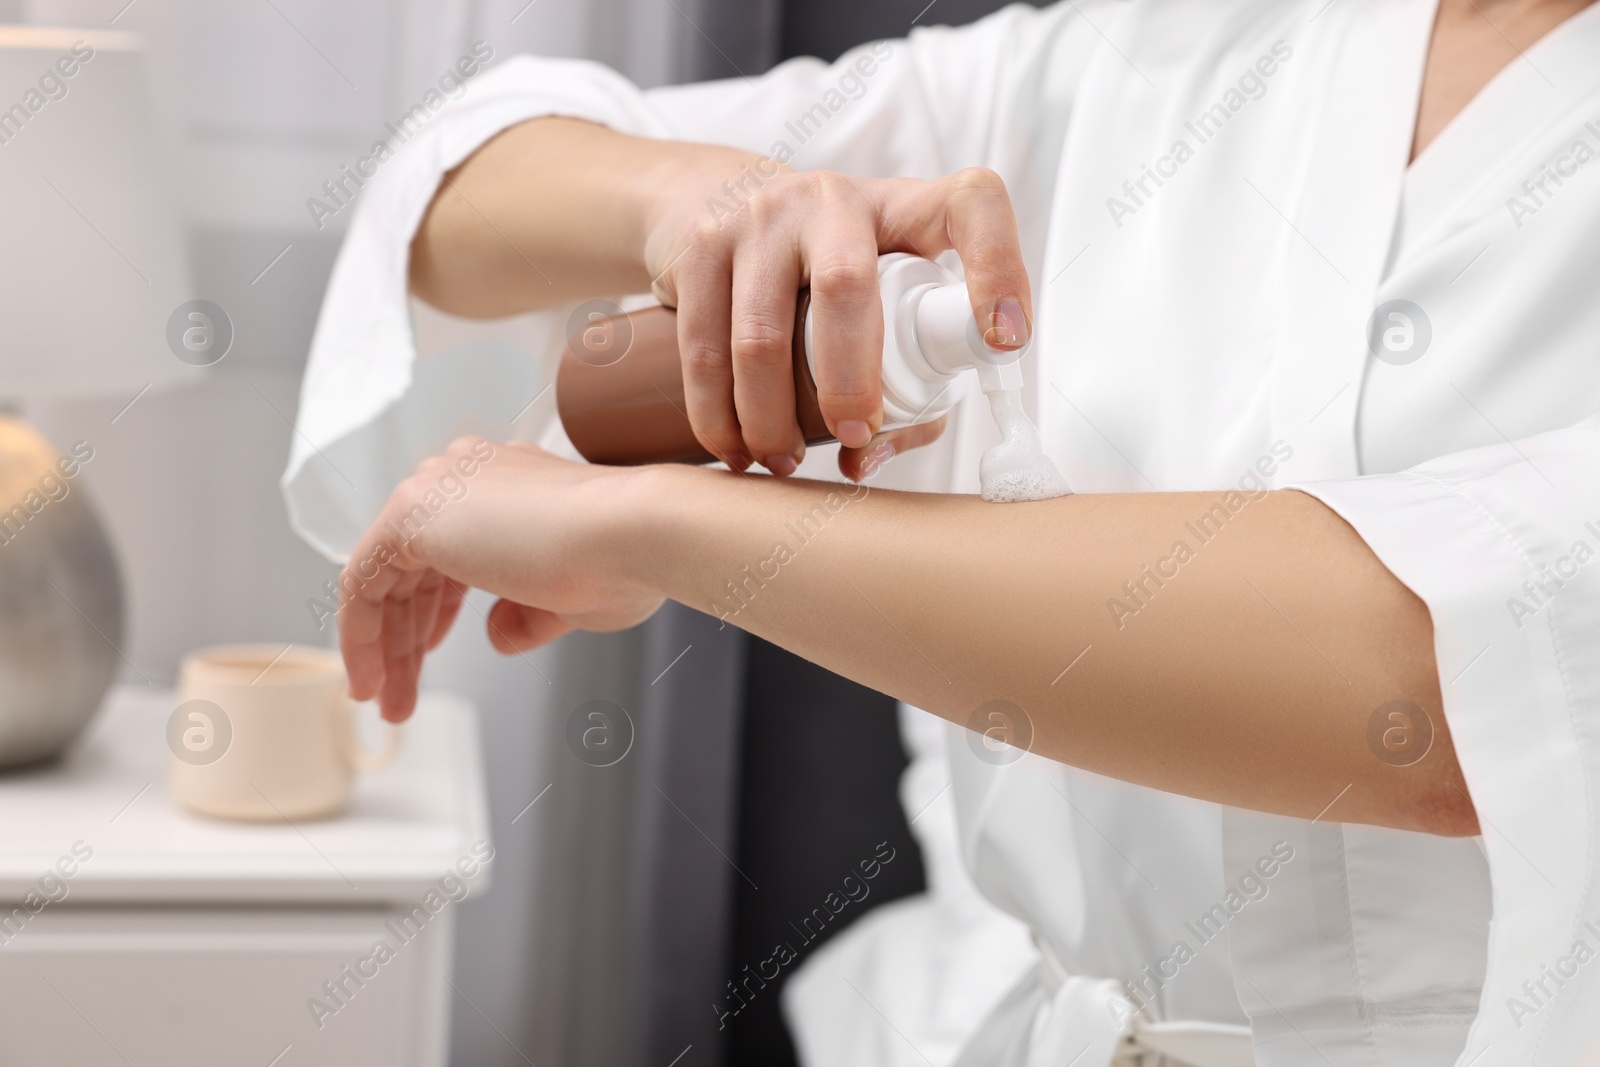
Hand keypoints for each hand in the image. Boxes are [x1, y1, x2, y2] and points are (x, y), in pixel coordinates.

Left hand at [337, 437, 662, 721]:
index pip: (449, 551)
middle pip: (413, 568)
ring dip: (384, 646)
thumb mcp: (569, 600)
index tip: (429, 654)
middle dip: (406, 639)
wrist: (634, 535)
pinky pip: (363, 582)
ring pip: (385, 578)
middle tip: (401, 695)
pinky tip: (370, 678)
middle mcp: (465, 476)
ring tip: (387, 703)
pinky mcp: (411, 514)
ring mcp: (437, 489)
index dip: (435, 611)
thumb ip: (523, 612)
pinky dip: (360, 634)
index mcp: (504, 483)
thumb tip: (497, 634)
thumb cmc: (624, 561)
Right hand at [640, 152, 1030, 478]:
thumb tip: (867, 458)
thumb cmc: (820, 269)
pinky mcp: (700, 247)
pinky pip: (704, 346)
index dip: (998, 266)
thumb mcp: (876, 297)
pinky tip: (733, 447)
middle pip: (847, 287)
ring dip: (771, 417)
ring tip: (783, 461)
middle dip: (850, 381)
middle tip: (853, 437)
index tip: (1004, 340)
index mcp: (903, 208)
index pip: (971, 205)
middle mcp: (833, 200)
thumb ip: (903, 384)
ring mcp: (760, 218)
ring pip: (760, 333)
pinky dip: (717, 414)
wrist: (712, 198)